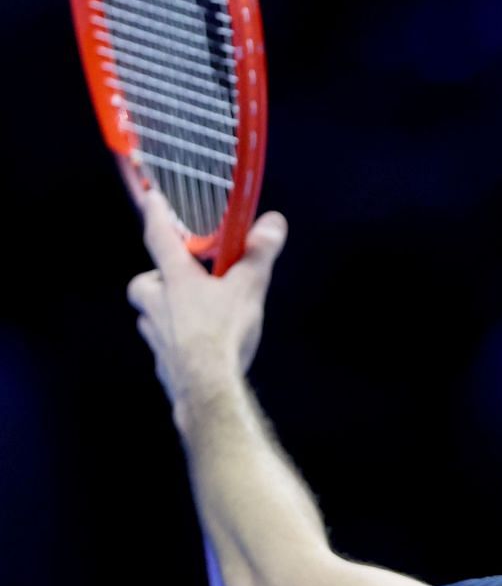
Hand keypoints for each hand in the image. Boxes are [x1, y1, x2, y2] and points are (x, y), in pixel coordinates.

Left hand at [126, 184, 289, 418]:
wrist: (206, 387)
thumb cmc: (223, 332)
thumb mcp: (249, 287)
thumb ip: (259, 253)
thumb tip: (273, 221)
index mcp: (175, 280)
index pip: (160, 238)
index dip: (157, 216)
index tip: (151, 198)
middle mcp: (157, 304)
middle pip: (144, 283)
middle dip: (158, 280)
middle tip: (183, 280)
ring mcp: (156, 336)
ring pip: (153, 316)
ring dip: (168, 311)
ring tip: (199, 316)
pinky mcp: (163, 363)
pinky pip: (166, 344)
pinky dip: (179, 341)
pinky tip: (201, 348)